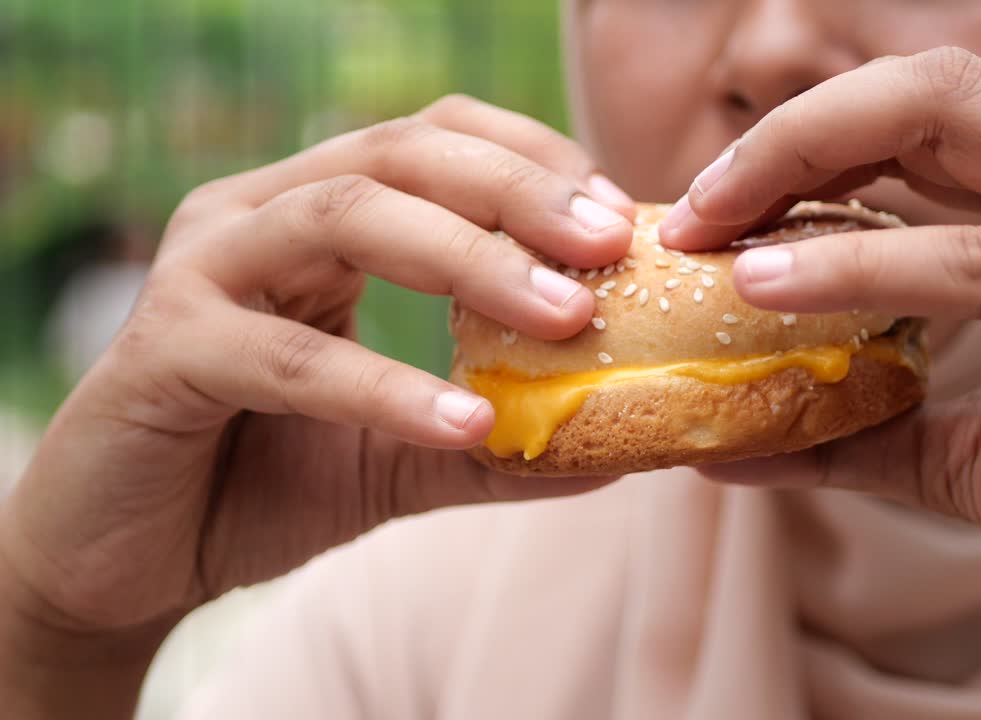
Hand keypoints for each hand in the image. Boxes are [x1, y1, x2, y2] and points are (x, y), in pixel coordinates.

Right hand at [0, 95, 632, 712]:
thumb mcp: (401, 454)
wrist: (127, 560)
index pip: (432, 140)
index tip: (618, 221)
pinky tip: (463, 422)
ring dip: (469, 263)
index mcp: (312, 214)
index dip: (530, 162)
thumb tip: (621, 447)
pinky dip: (385, 385)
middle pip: (399, 156)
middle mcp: (257, 215)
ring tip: (564, 318)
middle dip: (517, 194)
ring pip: (347, 220)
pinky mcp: (163, 348)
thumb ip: (497, 443)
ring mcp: (203, 270)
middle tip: (608, 247)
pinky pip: (290, 355)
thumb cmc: (262, 481)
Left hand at [665, 49, 980, 704]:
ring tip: (709, 235)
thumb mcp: (959, 450)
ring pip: (952, 131)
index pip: (911, 128)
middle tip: (693, 211)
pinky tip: (775, 285)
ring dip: (808, 172)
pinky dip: (870, 267)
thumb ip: (859, 429)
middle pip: (923, 91)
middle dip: (792, 135)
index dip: (797, 154)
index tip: (703, 219)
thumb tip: (733, 442)